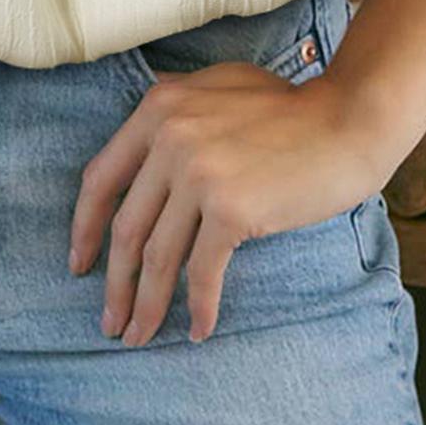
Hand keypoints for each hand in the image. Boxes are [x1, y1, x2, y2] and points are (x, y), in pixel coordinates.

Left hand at [68, 61, 397, 344]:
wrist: (346, 119)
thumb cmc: (290, 108)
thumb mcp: (217, 87)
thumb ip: (176, 110)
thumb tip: (142, 150)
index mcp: (159, 108)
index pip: (101, 177)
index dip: (85, 228)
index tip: (79, 265)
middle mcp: (170, 137)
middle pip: (126, 226)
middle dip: (114, 283)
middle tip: (109, 322)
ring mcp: (198, 172)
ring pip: (158, 256)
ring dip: (146, 305)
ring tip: (139, 337)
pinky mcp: (231, 208)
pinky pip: (202, 270)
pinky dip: (198, 306)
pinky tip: (199, 329)